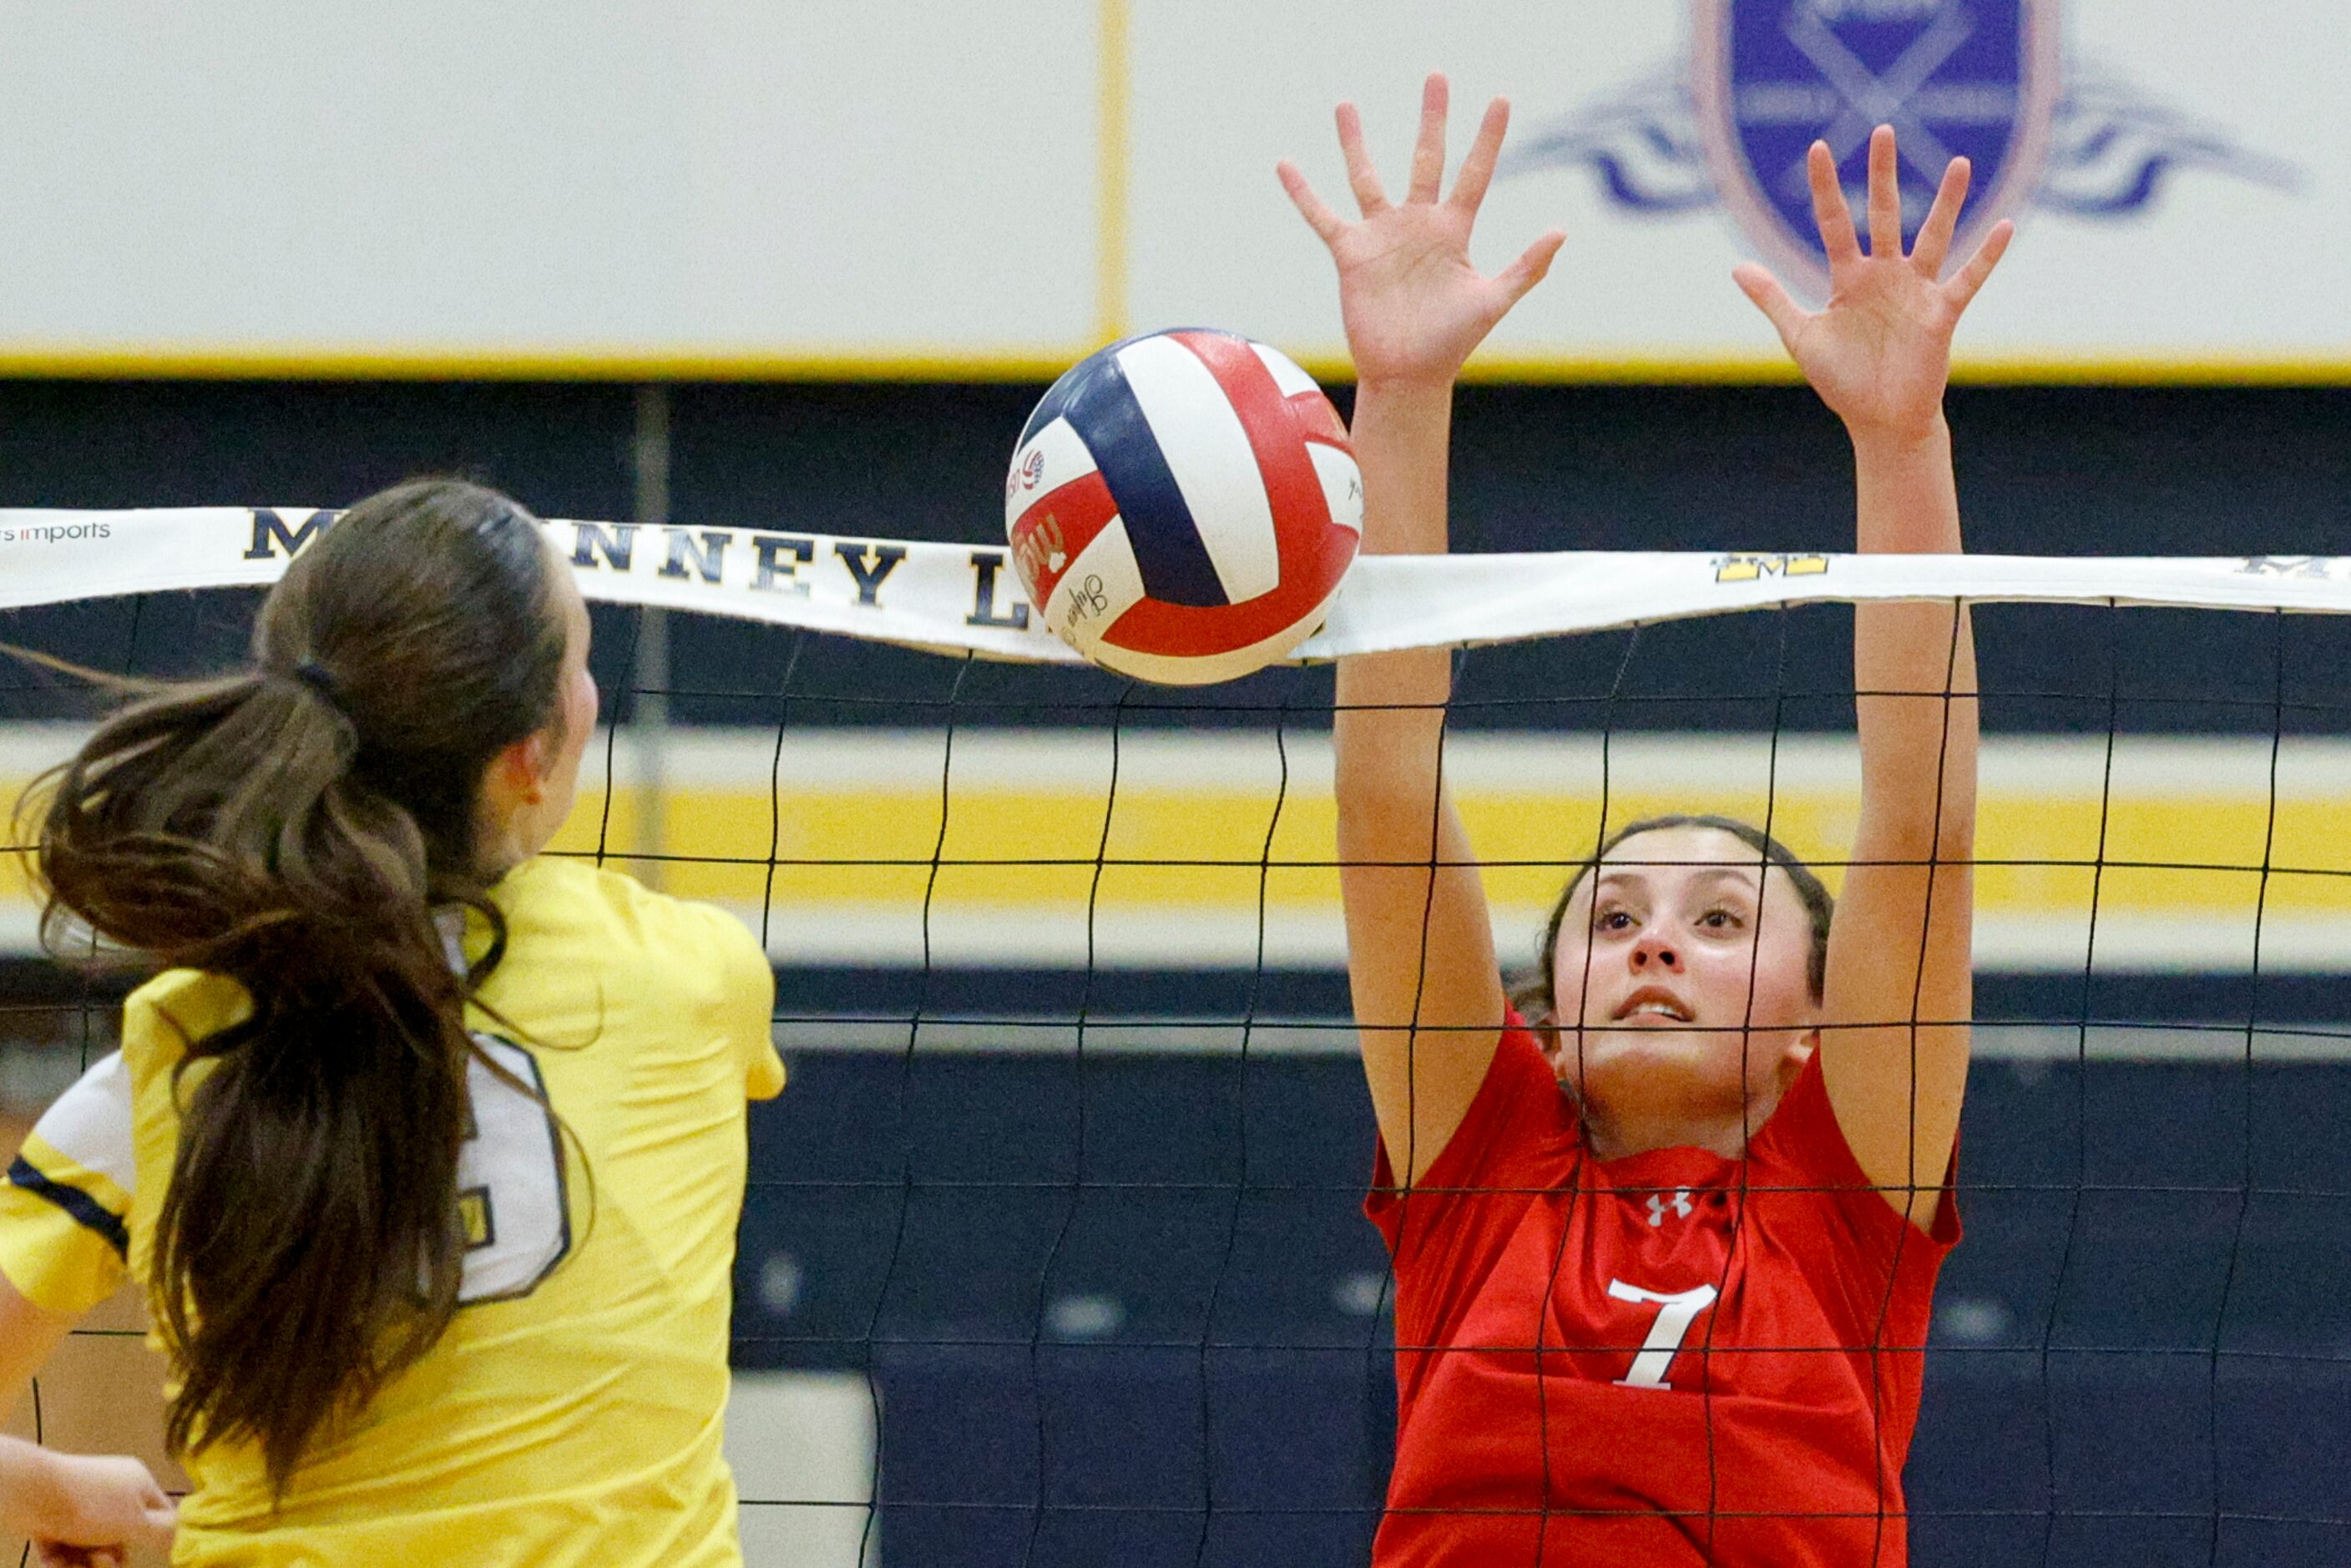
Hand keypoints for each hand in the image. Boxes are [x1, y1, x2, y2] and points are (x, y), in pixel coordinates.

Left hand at [0, 1446, 176, 1567]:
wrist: (31, 1494)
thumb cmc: (91, 1506)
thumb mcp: (136, 1522)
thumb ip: (165, 1532)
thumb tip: (192, 1534)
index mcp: (137, 1482)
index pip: (159, 1512)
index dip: (154, 1537)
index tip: (141, 1553)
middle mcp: (112, 1489)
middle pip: (121, 1535)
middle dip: (110, 1558)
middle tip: (98, 1563)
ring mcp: (80, 1503)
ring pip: (90, 1544)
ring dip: (83, 1563)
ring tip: (72, 1566)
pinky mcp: (52, 1516)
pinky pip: (65, 1545)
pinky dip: (61, 1558)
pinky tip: (56, 1563)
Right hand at [1279, 73, 1564, 388]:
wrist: (1407, 375)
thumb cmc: (1452, 344)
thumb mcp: (1493, 301)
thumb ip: (1526, 267)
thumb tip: (1561, 231)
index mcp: (1453, 231)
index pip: (1474, 173)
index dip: (1489, 138)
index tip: (1501, 99)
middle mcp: (1418, 225)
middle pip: (1425, 158)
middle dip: (1432, 118)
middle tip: (1436, 77)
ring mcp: (1383, 236)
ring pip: (1367, 176)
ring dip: (1355, 141)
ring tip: (1345, 104)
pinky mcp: (1351, 254)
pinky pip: (1322, 216)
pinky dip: (1304, 193)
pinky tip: (1286, 165)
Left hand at [1735, 125, 2011, 444]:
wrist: (1878, 419)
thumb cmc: (1842, 380)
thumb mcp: (1801, 336)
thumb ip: (1773, 299)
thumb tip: (1737, 268)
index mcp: (1849, 277)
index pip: (1834, 222)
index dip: (1825, 188)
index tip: (1818, 148)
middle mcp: (1884, 274)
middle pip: (1883, 214)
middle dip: (1882, 175)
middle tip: (1882, 130)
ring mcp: (1915, 290)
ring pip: (1933, 236)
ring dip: (1947, 201)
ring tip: (1961, 162)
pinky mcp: (1941, 314)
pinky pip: (1967, 279)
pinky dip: (1986, 256)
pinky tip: (2005, 226)